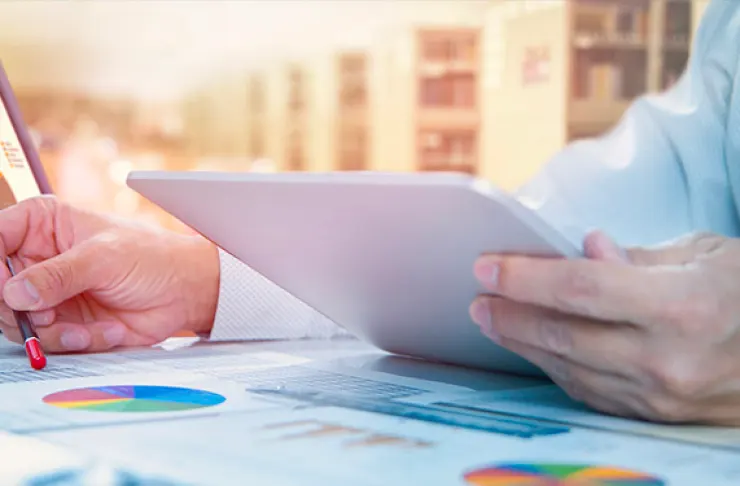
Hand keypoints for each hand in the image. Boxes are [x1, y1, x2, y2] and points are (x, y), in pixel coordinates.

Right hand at [0, 196, 219, 352]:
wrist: (183, 292)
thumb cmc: (151, 258)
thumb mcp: (103, 258)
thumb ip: (57, 275)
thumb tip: (15, 292)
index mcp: (42, 224)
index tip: (6, 288)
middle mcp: (38, 258)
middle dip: (18, 309)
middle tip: (45, 315)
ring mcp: (48, 292)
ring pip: (16, 320)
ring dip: (51, 331)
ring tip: (82, 329)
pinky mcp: (62, 321)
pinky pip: (48, 340)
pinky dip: (75, 341)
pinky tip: (105, 330)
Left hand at [470, 231, 739, 424]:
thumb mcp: (706, 254)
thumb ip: (638, 258)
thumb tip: (585, 249)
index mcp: (682, 307)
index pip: (581, 289)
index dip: (525, 277)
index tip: (487, 267)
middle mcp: (668, 359)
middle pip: (564, 335)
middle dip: (510, 315)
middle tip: (478, 298)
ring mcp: (661, 396)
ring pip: (569, 369)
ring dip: (523, 344)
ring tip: (494, 320)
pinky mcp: (656, 415)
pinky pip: (590, 391)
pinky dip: (555, 368)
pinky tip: (533, 348)